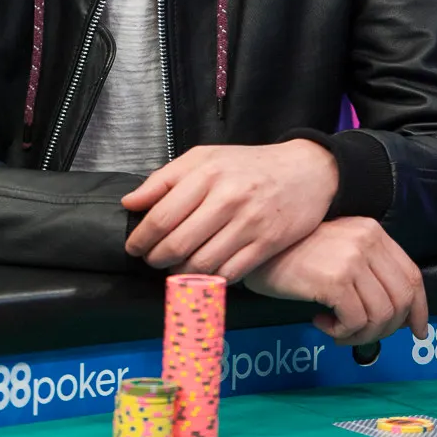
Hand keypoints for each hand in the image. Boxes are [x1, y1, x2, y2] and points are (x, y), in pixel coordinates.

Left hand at [122, 140, 338, 282]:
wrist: (306, 170)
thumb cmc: (249, 165)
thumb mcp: (204, 158)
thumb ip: (164, 179)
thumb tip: (130, 203)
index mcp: (207, 173)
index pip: (161, 216)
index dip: (142, 239)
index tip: (135, 247)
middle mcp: (227, 198)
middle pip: (178, 244)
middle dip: (157, 259)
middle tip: (153, 259)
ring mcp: (248, 223)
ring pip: (201, 264)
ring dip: (180, 273)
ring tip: (175, 267)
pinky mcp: (266, 244)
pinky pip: (229, 274)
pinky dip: (210, 279)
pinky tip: (203, 272)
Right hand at [244, 217, 428, 343]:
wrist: (254, 250)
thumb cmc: (292, 255)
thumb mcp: (337, 250)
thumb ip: (368, 271)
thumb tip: (399, 314)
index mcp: (371, 231)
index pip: (411, 275)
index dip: (418, 309)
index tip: (415, 331)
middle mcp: (367, 240)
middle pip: (401, 299)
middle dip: (387, 328)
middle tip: (361, 336)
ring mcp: (352, 259)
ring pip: (381, 315)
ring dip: (361, 334)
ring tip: (337, 330)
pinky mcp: (335, 279)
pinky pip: (356, 321)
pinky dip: (342, 332)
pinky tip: (322, 322)